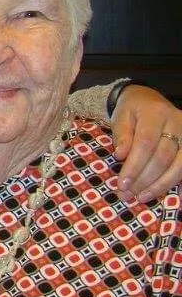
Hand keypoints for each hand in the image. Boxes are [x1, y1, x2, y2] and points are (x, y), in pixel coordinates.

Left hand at [111, 85, 181, 202]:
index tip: (121, 183)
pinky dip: (174, 183)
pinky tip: (163, 194)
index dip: (134, 165)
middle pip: (162, 157)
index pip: (146, 143)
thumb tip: (120, 156)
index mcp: (155, 113)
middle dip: (144, 179)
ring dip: (160, 185)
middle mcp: (177, 123)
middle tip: (127, 194)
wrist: (149, 99)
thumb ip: (121, 135)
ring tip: (140, 197)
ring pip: (178, 165)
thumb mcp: (121, 117)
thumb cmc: (132, 110)